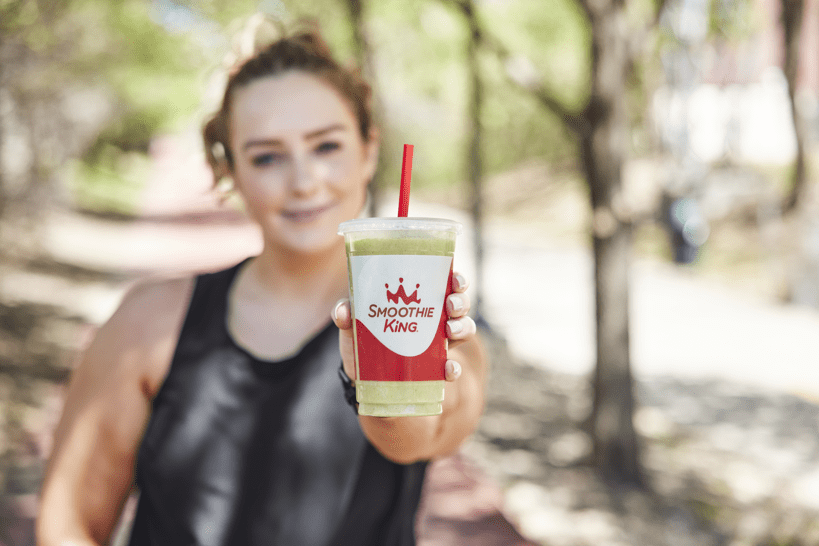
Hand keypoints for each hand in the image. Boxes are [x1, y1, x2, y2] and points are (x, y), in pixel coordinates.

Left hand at [332, 271, 476, 382]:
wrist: (363, 375)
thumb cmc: (362, 339)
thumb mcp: (353, 323)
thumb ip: (345, 313)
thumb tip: (343, 311)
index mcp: (420, 301)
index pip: (445, 283)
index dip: (456, 278)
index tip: (454, 278)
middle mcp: (435, 319)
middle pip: (460, 304)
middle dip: (461, 301)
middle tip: (450, 305)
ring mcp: (438, 344)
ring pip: (465, 329)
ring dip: (462, 327)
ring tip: (449, 330)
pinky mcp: (435, 368)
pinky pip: (452, 367)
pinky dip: (453, 368)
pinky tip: (448, 368)